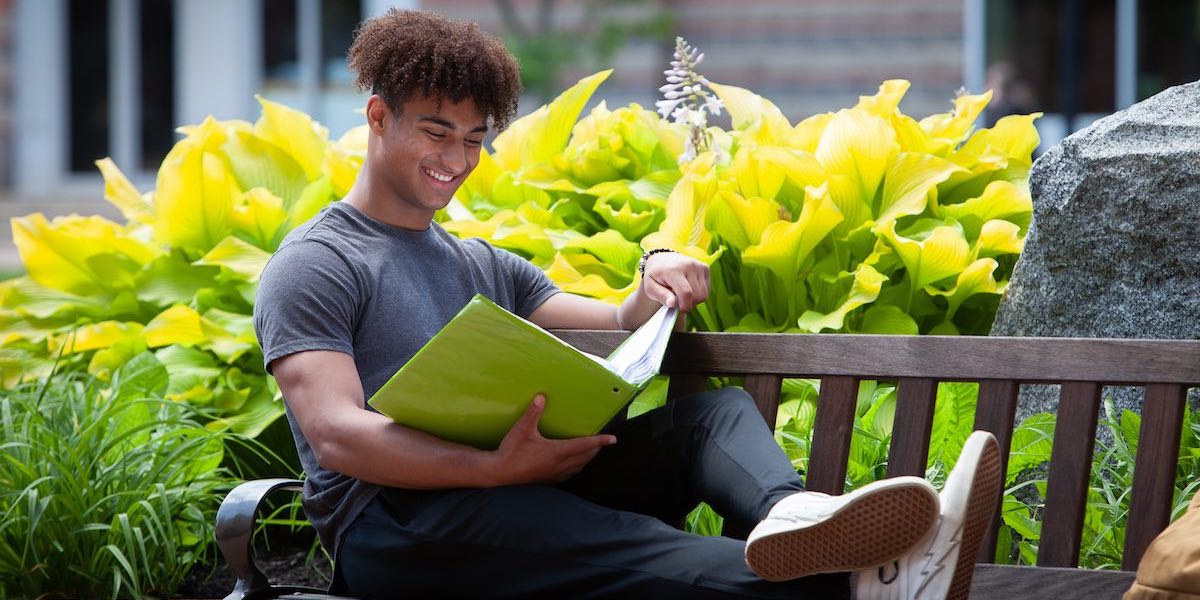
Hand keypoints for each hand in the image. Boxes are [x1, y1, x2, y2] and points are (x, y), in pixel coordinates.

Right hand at [490, 394, 614, 485]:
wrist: (499, 473)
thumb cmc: (511, 451)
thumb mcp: (522, 429)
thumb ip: (533, 413)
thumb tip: (541, 397)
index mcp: (557, 451)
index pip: (584, 445)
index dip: (600, 441)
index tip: (613, 439)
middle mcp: (560, 464)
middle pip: (585, 457)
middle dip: (595, 449)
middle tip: (602, 442)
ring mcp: (554, 474)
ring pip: (578, 467)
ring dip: (587, 459)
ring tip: (591, 452)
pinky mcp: (548, 480)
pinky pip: (568, 475)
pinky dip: (576, 468)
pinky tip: (572, 466)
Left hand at [641, 252, 709, 311]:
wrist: (661, 258)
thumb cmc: (655, 275)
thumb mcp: (650, 287)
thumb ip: (661, 296)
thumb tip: (673, 304)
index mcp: (673, 270)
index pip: (686, 293)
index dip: (684, 306)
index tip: (678, 309)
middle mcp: (689, 265)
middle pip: (697, 295)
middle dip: (688, 304)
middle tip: (678, 301)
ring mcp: (698, 266)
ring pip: (704, 294)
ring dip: (694, 300)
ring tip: (683, 295)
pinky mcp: (705, 267)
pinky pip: (707, 289)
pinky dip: (699, 293)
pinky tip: (689, 288)